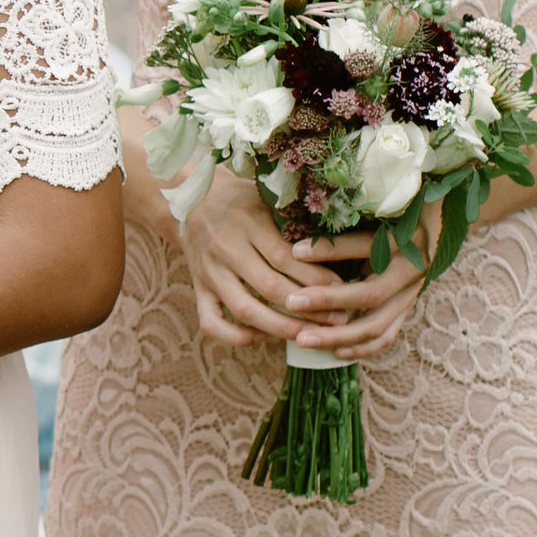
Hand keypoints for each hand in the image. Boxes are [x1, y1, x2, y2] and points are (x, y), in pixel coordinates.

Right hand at [179, 166, 435, 362]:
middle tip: (340, 319)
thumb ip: (297, 221)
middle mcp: (225, 246)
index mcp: (247, 221)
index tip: (345, 290)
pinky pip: (212, 323)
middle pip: (270, 287)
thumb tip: (346, 245)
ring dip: (281, 328)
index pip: (286, 258)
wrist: (190, 198)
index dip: (317, 279)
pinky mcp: (197, 287)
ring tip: (311, 336)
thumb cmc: (242, 199)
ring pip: (245, 309)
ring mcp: (207, 271)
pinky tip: (262, 339)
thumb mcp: (268, 199)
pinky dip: (237, 337)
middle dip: (309, 308)